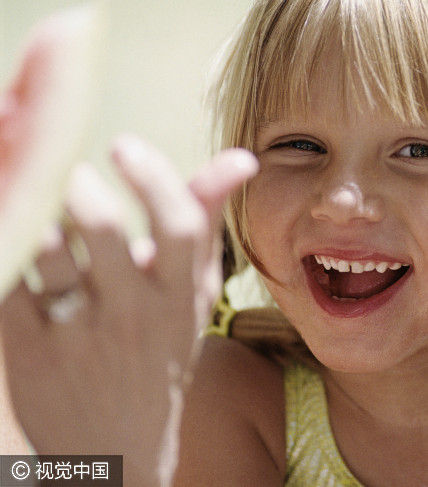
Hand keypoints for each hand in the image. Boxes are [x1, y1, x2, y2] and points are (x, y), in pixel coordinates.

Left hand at [0, 136, 256, 485]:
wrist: (118, 446)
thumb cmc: (161, 353)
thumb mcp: (193, 294)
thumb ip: (208, 220)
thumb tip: (241, 158)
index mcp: (178, 298)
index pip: (179, 224)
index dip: (153, 176)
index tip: (124, 146)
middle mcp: (131, 314)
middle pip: (103, 226)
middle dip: (80, 185)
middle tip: (73, 177)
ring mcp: (74, 331)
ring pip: (46, 246)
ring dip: (41, 208)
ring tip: (44, 202)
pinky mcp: (23, 343)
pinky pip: (10, 273)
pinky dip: (13, 237)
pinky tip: (20, 227)